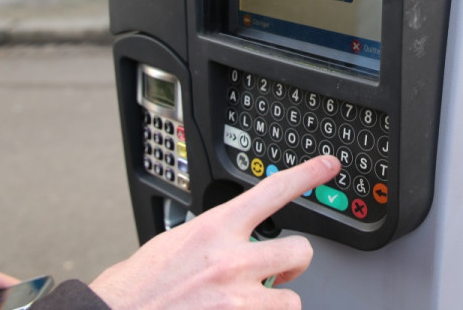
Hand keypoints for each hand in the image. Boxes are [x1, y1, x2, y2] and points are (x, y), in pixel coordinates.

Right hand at [89, 155, 340, 309]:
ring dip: (274, 304)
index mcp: (213, 229)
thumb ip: (209, 239)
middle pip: (300, 251)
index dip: (307, 175)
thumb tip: (228, 242)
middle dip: (292, 265)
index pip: (271, 191)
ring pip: (292, 299)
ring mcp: (238, 298)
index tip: (328, 166)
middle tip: (277, 274)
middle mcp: (231, 260)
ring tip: (245, 306)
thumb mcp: (172, 245)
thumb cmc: (134, 289)